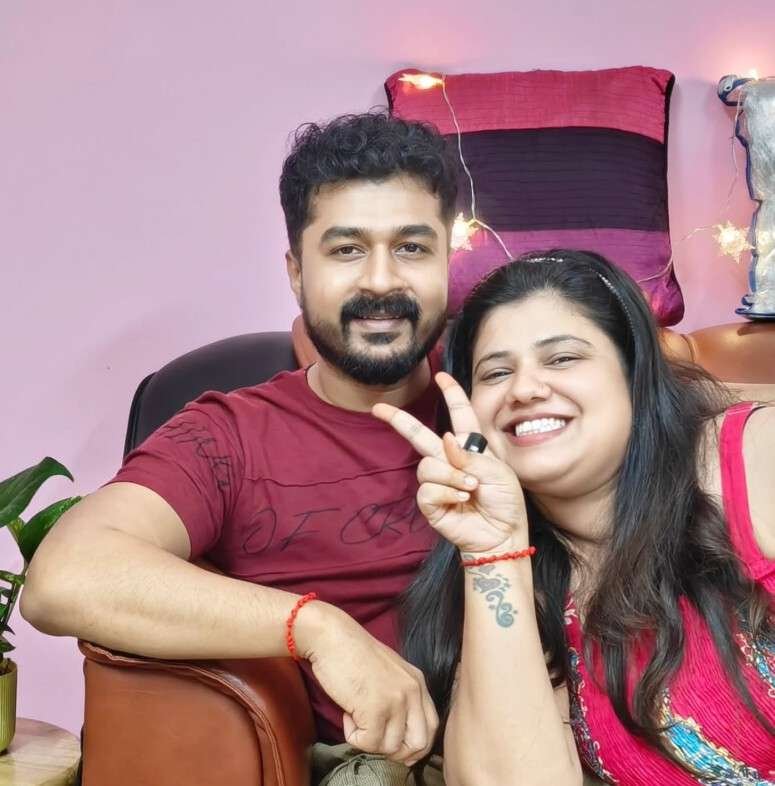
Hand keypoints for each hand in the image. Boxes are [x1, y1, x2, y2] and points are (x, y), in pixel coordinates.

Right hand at [296, 603, 437, 764]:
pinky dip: (354, 737)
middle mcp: (413, 690)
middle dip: (397, 752)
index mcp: (417, 682)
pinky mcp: (376, 708)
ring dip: (369, 740)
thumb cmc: (352, 654)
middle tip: (374, 738)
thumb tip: (397, 736)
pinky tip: (347, 715)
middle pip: (420, 743)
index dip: (414, 746)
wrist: (331, 637)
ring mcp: (396, 700)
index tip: (393, 746)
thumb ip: (399, 697)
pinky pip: (368, 743)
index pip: (431, 727)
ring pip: (391, 747)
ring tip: (354, 716)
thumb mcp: (388, 673)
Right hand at [373, 372, 527, 553]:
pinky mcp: (431, 502)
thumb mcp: (499, 473)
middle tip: (378, 409)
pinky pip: (428, 488)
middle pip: (419, 435)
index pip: (460, 414)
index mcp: (470, 447)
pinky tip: (461, 500)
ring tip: (470, 488)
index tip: (441, 376)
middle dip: (398, 420)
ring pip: (428, 465)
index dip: (451, 394)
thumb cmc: (505, 503)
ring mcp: (438, 480)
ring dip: (451, 475)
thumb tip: (447, 439)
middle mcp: (449, 460)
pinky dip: (447, 493)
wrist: (502, 535)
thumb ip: (472, 456)